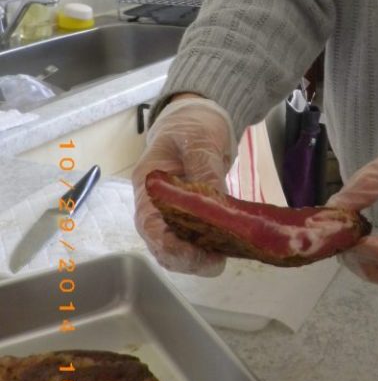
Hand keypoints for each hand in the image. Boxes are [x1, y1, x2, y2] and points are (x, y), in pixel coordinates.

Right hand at [132, 97, 236, 274]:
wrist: (196, 117)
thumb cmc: (192, 124)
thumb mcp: (200, 138)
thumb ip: (204, 168)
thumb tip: (213, 200)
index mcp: (148, 185)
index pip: (149, 225)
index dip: (169, 245)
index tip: (195, 254)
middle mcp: (153, 204)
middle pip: (160, 244)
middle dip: (186, 260)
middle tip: (217, 262)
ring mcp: (169, 211)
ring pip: (175, 248)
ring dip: (196, 259)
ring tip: (222, 258)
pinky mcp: (187, 215)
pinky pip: (191, 240)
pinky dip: (206, 249)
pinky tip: (225, 249)